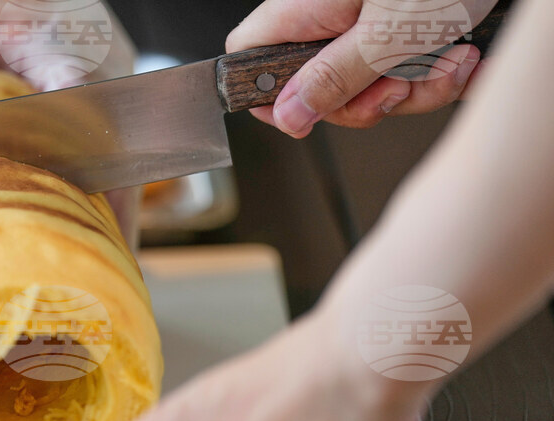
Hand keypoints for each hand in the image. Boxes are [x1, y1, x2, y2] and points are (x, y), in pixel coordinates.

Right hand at [226, 0, 497, 137]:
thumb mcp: (390, 33)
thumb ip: (334, 79)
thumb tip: (288, 115)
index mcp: (307, 8)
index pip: (250, 57)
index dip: (270, 97)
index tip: (310, 115)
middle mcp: (329, 16)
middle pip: (317, 86)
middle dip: (367, 100)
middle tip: (400, 84)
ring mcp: (365, 23)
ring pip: (368, 86)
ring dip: (417, 88)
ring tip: (451, 59)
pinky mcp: (400, 29)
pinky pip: (404, 72)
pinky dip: (438, 72)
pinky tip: (465, 53)